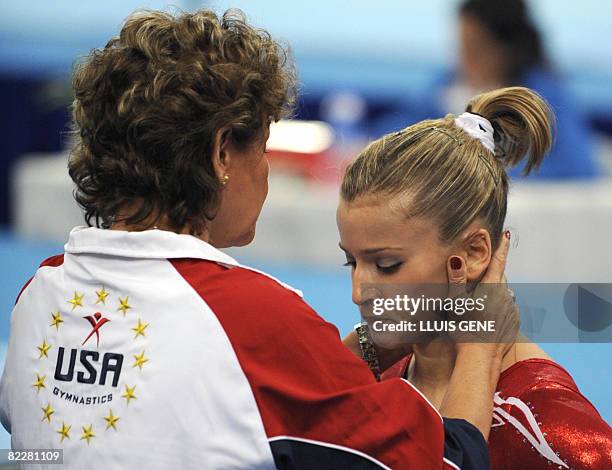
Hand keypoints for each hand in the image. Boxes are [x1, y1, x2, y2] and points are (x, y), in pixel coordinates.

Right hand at [446, 231, 518, 357]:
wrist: (480, 358)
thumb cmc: (465, 329)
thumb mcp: (456, 302)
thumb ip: (456, 279)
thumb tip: (456, 258)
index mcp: (491, 288)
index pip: (498, 261)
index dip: (501, 247)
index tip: (506, 235)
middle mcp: (505, 296)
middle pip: (500, 277)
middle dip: (494, 271)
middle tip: (483, 270)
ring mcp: (511, 310)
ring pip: (504, 293)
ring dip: (495, 291)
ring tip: (481, 298)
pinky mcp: (514, 323)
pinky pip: (508, 308)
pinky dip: (500, 306)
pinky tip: (488, 315)